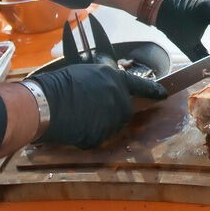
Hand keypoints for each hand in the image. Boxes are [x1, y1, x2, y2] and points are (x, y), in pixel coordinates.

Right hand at [28, 63, 166, 147]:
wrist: (46, 102)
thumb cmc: (60, 84)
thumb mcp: (86, 73)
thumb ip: (102, 82)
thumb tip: (104, 89)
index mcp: (114, 78)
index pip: (140, 86)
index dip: (152, 90)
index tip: (163, 94)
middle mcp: (118, 97)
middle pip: (125, 110)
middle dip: (114, 112)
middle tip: (91, 110)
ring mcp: (111, 117)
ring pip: (112, 125)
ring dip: (101, 124)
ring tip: (79, 116)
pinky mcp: (101, 134)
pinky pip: (98, 137)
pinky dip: (89, 135)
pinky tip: (75, 127)